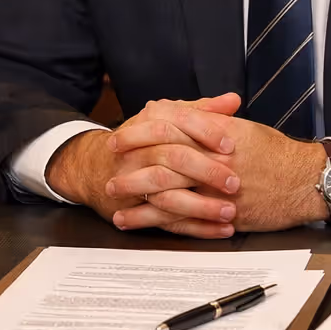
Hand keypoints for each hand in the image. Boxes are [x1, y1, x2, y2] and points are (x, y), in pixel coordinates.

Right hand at [45, 96, 243, 238]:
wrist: (96, 165)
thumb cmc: (141, 140)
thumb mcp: (167, 117)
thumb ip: (201, 110)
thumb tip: (232, 100)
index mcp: (150, 121)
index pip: (179, 121)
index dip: (206, 132)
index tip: (231, 146)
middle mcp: (138, 149)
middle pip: (174, 158)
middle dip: (207, 172)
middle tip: (234, 183)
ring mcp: (133, 180)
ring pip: (168, 194)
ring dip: (202, 206)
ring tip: (229, 212)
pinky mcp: (135, 208)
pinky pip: (167, 221)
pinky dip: (195, 227)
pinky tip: (218, 229)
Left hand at [105, 93, 330, 232]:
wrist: (306, 181)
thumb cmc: (277, 153)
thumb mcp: (242, 129)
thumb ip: (208, 120)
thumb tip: (176, 113)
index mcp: (216, 132)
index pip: (169, 126)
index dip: (140, 131)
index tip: (119, 136)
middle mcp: (213, 158)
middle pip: (160, 156)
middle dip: (131, 161)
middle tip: (109, 165)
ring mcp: (215, 188)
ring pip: (164, 189)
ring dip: (134, 192)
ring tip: (113, 194)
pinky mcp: (220, 214)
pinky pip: (178, 219)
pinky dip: (151, 219)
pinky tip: (132, 220)